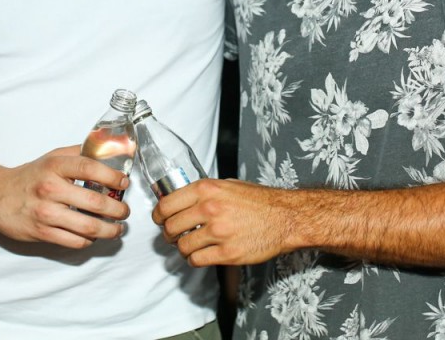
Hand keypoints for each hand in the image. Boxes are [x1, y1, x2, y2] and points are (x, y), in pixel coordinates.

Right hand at [0, 145, 130, 247]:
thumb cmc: (28, 176)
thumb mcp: (52, 158)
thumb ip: (79, 153)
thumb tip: (108, 150)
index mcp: (55, 167)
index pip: (90, 169)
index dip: (112, 177)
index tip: (124, 183)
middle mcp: (50, 189)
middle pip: (95, 202)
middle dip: (118, 210)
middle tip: (125, 211)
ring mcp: (45, 213)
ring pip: (87, 227)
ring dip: (109, 230)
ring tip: (117, 228)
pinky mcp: (41, 232)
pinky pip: (74, 241)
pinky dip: (89, 240)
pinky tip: (94, 236)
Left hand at [152, 178, 294, 266]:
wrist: (285, 217)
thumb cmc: (258, 201)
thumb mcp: (228, 185)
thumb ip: (203, 193)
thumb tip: (179, 200)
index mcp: (207, 189)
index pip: (166, 204)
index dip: (159, 215)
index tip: (160, 220)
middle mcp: (210, 209)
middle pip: (170, 227)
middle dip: (168, 234)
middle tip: (174, 236)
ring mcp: (218, 232)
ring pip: (182, 246)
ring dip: (182, 249)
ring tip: (190, 246)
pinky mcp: (227, 253)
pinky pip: (197, 260)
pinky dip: (195, 259)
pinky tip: (202, 254)